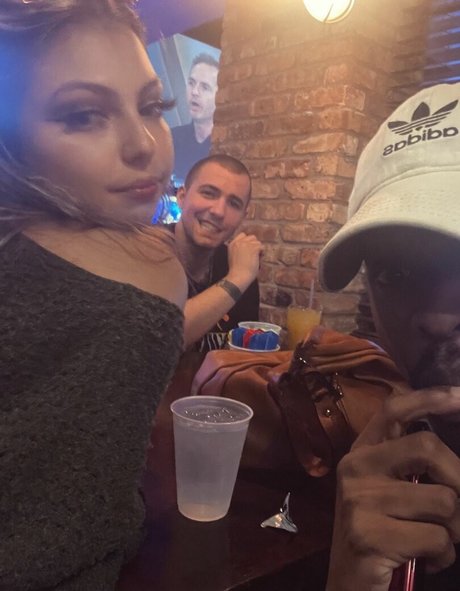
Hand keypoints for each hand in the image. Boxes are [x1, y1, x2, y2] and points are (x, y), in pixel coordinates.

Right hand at [226, 232, 262, 289]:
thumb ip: (238, 249)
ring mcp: (246, 244)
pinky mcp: (253, 248)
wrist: (238, 276)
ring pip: (257, 242)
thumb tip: (248, 248)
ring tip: (255, 258)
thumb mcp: (233, 256)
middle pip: (252, 237)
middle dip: (254, 244)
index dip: (248, 241)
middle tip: (253, 254)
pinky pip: (262, 247)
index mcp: (232, 244)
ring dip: (258, 249)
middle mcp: (238, 242)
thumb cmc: (236, 271)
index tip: (249, 249)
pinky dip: (262, 254)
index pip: (243, 235)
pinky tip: (257, 260)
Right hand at [327, 387, 459, 590]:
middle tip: (459, 510)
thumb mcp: (389, 491)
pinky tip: (425, 560)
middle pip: (427, 447)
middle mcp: (355, 467)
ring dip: (455, 529)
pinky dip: (444, 555)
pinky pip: (438, 538)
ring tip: (436, 540)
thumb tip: (453, 458)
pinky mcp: (368, 534)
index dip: (430, 397)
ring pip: (444, 500)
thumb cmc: (378, 533)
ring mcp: (359, 500)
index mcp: (361, 452)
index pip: (393, 408)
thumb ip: (411, 467)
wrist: (349, 584)